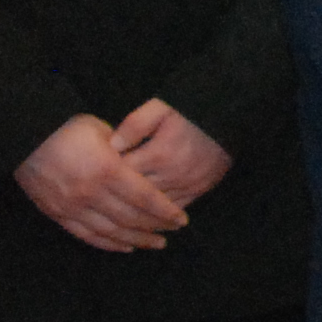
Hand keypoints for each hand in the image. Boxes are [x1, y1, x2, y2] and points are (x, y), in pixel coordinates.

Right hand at [13, 113, 187, 252]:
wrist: (25, 137)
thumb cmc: (67, 128)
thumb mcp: (103, 131)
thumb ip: (125, 150)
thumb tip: (144, 165)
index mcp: (107, 170)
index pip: (144, 198)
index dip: (165, 211)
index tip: (181, 219)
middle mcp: (90, 193)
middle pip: (130, 218)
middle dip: (155, 227)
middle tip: (172, 231)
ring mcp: (72, 206)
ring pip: (110, 231)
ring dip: (135, 240)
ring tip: (155, 244)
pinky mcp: (57, 214)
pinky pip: (86, 235)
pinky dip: (107, 243)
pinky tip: (124, 247)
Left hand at [110, 99, 233, 205]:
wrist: (228, 116)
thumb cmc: (189, 111)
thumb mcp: (160, 108)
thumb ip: (134, 124)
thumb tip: (111, 145)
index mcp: (159, 154)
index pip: (123, 174)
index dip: (105, 176)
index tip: (93, 175)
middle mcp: (173, 174)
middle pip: (135, 194)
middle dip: (116, 196)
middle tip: (99, 196)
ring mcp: (187, 185)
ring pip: (153, 207)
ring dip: (135, 209)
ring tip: (116, 208)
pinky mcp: (199, 190)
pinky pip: (173, 208)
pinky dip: (158, 213)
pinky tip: (145, 213)